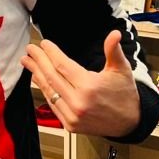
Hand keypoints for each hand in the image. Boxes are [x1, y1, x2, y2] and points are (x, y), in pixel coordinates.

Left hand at [22, 31, 141, 137]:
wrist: (130, 122)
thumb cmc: (125, 94)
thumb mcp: (122, 70)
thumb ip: (113, 50)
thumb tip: (114, 34)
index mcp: (89, 87)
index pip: (62, 65)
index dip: (51, 53)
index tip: (44, 44)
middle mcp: (78, 103)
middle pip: (51, 77)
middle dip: (38, 61)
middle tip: (30, 50)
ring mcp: (72, 116)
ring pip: (49, 91)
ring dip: (36, 74)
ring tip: (28, 62)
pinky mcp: (70, 125)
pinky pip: (52, 104)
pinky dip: (44, 91)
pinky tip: (38, 80)